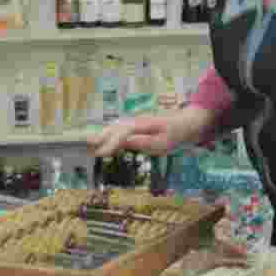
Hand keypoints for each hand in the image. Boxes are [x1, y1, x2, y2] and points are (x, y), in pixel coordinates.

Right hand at [87, 105, 214, 158]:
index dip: (110, 144)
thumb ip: (145, 142)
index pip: (122, 134)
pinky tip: (105, 139)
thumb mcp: (164, 142)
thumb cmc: (176, 135)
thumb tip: (127, 141)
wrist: (186, 123)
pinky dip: (111, 133)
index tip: (100, 153)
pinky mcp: (138, 125)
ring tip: (91, 143)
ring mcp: (137, 122)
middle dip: (102, 137)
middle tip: (88, 146)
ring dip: (104, 134)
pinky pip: (121, 128)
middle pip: (116, 128)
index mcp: (143, 125)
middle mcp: (137, 121)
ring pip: (117, 126)